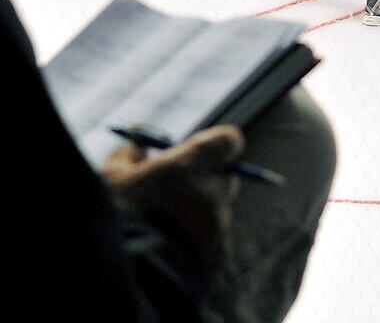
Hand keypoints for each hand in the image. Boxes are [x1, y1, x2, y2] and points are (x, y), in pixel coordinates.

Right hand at [102, 125, 243, 267]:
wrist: (128, 279)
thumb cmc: (117, 220)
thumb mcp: (110, 177)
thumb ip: (128, 155)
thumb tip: (138, 150)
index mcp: (194, 165)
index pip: (228, 141)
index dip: (215, 145)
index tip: (197, 151)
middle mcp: (214, 192)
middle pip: (225, 177)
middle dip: (206, 180)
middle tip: (177, 189)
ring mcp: (219, 226)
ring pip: (216, 212)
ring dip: (198, 214)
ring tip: (163, 228)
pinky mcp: (217, 257)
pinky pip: (213, 242)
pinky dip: (197, 243)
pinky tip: (169, 250)